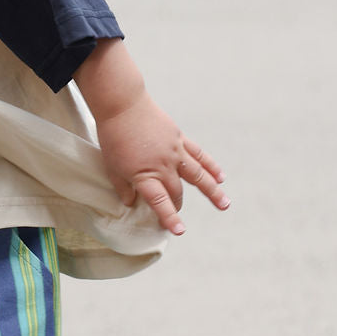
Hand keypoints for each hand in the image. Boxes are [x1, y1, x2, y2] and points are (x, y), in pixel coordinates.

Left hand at [95, 92, 227, 235]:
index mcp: (146, 174)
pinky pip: (199, 155)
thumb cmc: (113, 136)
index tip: (179, 231)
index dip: (169, 218)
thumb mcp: (112, 167)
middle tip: (177, 216)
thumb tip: (131, 202)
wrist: (122, 105)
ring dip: (212, 191)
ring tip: (225, 204)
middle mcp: (164, 165)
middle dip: (177, 205)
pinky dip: (210, 167)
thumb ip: (123, 187)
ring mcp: (175, 151)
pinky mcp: (179, 138)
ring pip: (198, 175)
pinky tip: (220, 177)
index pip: (160, 202)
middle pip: (176, 191)